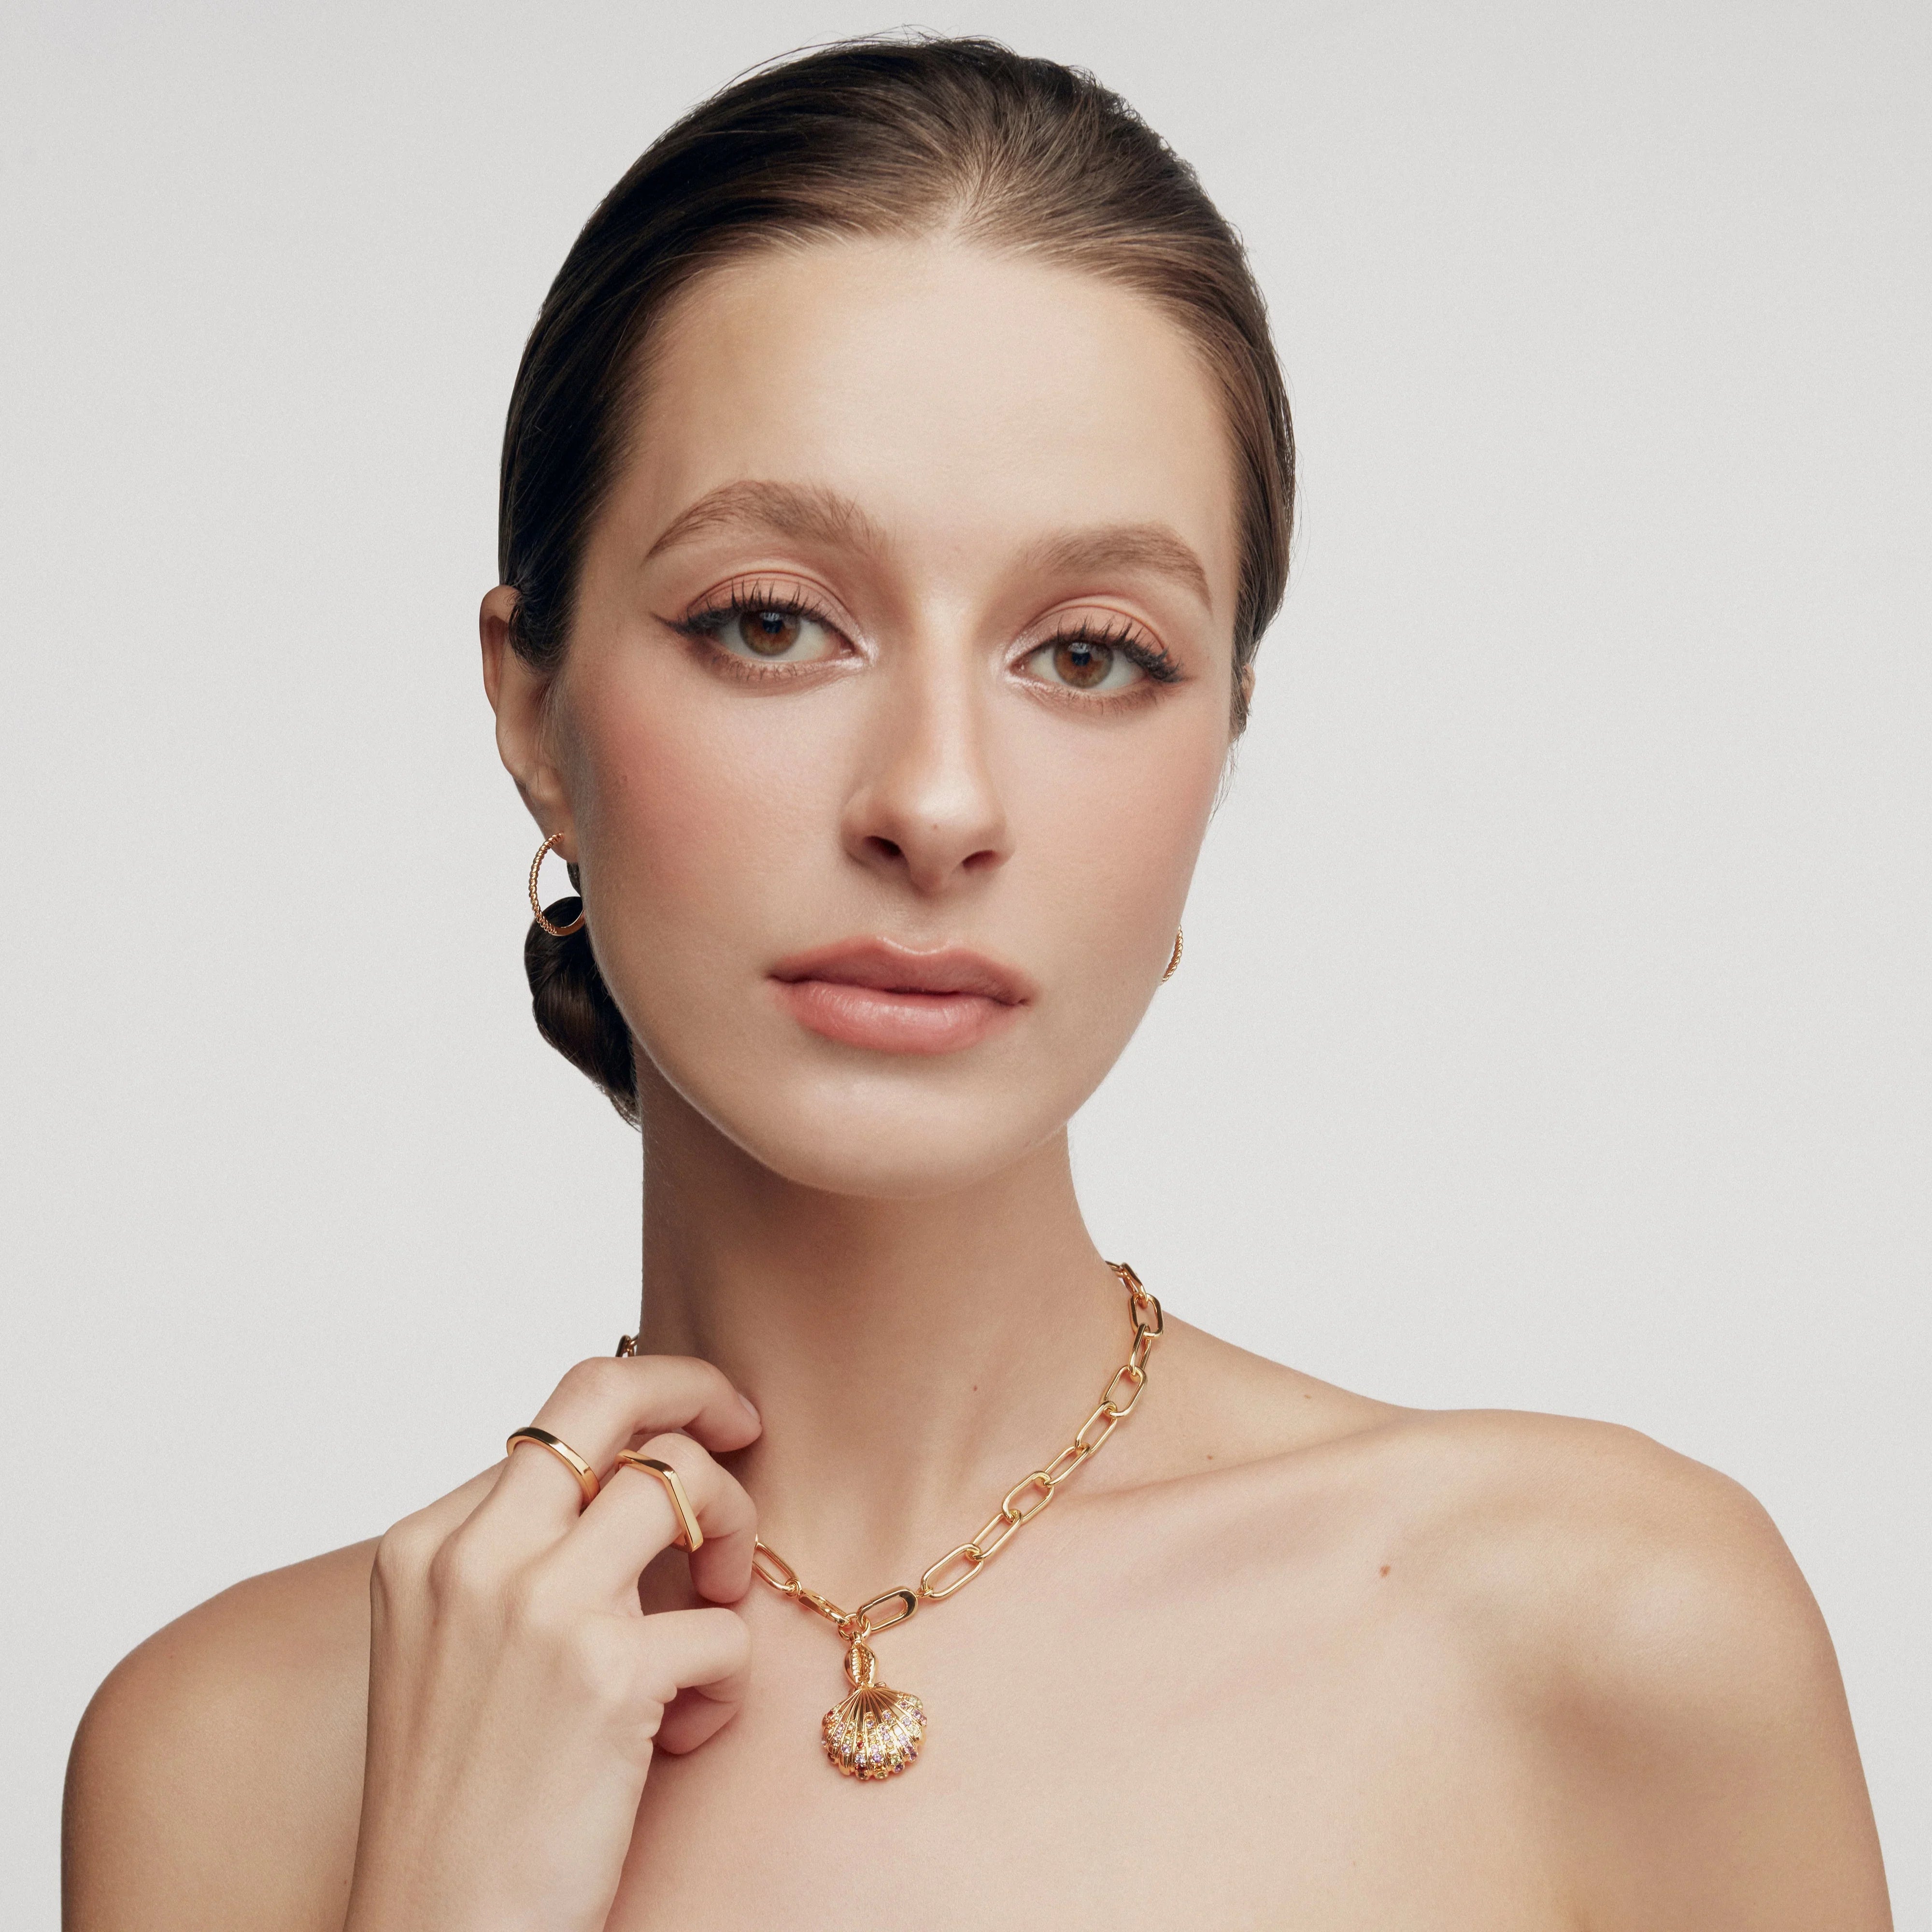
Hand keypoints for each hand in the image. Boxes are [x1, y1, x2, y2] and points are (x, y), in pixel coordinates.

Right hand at [343, 1355, 761, 1931]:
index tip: (689, 1437)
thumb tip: (626, 1477)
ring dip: (733, 1535)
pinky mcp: (606, 1676)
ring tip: (718, 1604)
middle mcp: (472, 1555)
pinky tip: (685, 1734)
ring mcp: (538, 1607)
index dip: (641, 1419)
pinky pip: (721, 1623)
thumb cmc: (459, 1800)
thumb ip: (516, 1556)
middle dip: (697, 1389)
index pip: (556, 1418)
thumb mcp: (450, 1647)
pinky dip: (727, 1677)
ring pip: (682, 1481)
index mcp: (424, 1543)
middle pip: (608, 1391)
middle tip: (745, 1426)